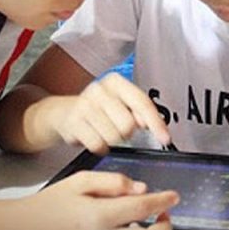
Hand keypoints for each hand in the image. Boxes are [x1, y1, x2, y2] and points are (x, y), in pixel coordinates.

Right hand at [8, 171, 178, 229]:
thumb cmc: (50, 205)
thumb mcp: (81, 180)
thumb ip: (113, 181)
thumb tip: (140, 188)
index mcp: (97, 215)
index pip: (141, 208)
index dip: (163, 201)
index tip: (173, 196)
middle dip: (166, 226)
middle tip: (165, 212)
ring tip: (151, 223)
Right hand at [38, 73, 170, 153]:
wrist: (64, 113)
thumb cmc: (99, 109)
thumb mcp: (120, 104)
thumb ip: (139, 111)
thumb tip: (150, 122)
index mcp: (116, 82)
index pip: (142, 103)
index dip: (156, 123)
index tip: (165, 137)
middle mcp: (99, 90)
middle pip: (128, 125)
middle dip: (127, 133)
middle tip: (117, 129)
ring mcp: (84, 105)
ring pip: (113, 137)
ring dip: (112, 141)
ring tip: (104, 132)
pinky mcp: (73, 122)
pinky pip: (97, 144)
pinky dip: (99, 147)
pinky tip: (95, 138)